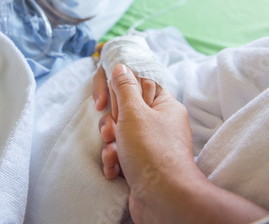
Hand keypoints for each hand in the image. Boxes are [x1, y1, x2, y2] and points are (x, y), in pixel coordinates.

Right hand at [93, 64, 162, 178]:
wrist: (164, 200)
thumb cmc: (152, 151)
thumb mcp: (135, 113)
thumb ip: (124, 87)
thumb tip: (121, 67)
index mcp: (163, 104)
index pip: (138, 82)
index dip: (118, 89)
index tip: (104, 100)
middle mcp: (158, 122)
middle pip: (123, 109)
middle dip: (111, 122)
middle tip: (112, 131)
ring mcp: (149, 144)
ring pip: (118, 132)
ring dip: (109, 143)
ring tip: (114, 153)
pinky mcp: (140, 163)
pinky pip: (120, 153)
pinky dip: (114, 160)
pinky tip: (114, 169)